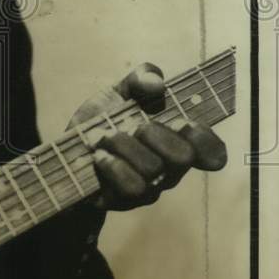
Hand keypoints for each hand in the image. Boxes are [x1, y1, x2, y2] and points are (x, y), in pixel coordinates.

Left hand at [68, 62, 227, 210]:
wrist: (67, 153)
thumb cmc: (102, 121)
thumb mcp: (119, 92)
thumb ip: (140, 78)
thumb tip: (157, 83)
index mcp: (176, 141)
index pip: (212, 150)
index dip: (205, 138)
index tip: (184, 123)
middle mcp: (169, 168)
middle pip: (183, 156)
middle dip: (157, 134)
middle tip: (135, 126)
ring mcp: (149, 188)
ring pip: (153, 169)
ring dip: (126, 146)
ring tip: (103, 137)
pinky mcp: (126, 201)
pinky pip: (132, 188)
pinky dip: (114, 165)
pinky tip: (99, 155)